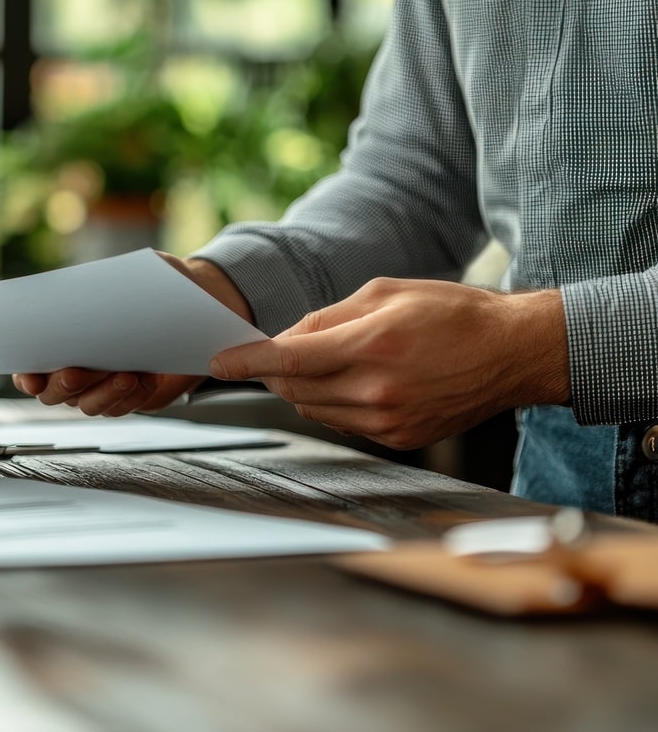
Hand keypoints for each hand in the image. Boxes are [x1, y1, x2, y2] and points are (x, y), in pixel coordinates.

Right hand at [12, 253, 252, 416]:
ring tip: (123, 375)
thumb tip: (87, 289)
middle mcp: (78, 370)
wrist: (197, 302)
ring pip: (89, 405)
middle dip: (64, 384)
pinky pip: (124, 407)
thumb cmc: (155, 285)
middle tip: (76, 370)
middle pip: (55, 394)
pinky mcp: (134, 397)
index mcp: (63, 343)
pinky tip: (143, 379)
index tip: (29, 375)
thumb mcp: (131, 274)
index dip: (26, 376)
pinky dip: (130, 396)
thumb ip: (104, 283)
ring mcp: (104, 387)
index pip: (31, 369)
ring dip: (102, 393)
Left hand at [208, 277, 570, 448]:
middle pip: (293, 387)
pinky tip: (353, 382)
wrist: (512, 353)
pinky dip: (331, 402)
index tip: (219, 362)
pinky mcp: (398, 438)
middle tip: (273, 352)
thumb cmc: (452, 313)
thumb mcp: (385, 293)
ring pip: (312, 408)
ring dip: (302, 386)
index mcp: (372, 346)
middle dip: (273, 370)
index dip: (246, 362)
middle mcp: (377, 389)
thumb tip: (285, 340)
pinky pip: (341, 422)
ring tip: (327, 361)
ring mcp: (388, 420)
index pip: (288, 360)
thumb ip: (328, 318)